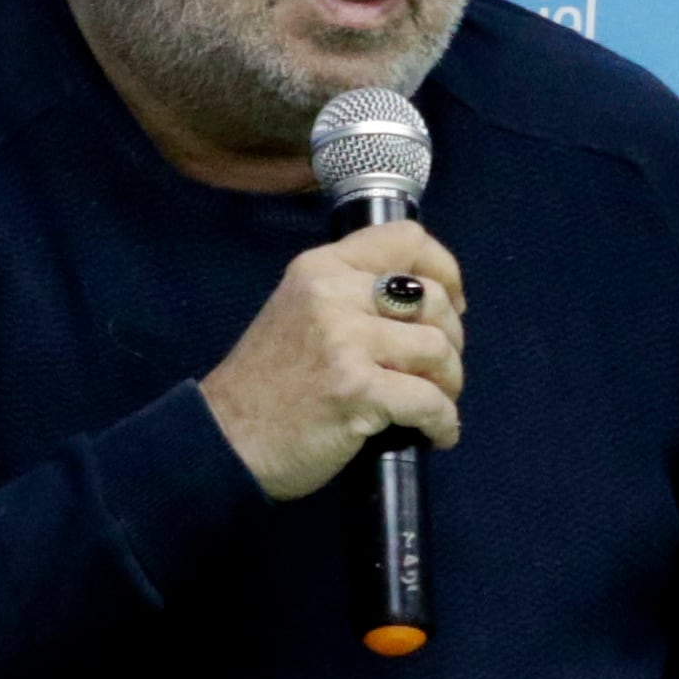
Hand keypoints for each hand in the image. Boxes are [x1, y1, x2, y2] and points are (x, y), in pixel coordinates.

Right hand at [200, 225, 466, 499]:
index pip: (407, 238)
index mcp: (322, 267)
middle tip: (440, 371)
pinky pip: (429, 401)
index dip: (446, 270)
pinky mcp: (356, 389)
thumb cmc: (266, 385)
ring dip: (450, 384)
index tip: (452, 304)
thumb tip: (425, 303)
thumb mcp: (300, 312)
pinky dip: (443, 422)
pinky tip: (436, 434)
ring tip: (437, 405)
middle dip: (452, 340)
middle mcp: (334, 293)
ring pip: (438, 349)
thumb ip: (351, 296)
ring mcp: (345, 340)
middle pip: (432, 298)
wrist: (225, 440)